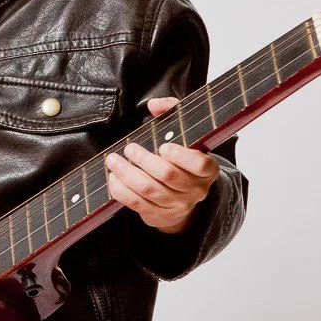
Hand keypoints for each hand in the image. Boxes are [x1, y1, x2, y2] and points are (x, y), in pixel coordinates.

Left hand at [105, 97, 219, 233]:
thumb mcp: (183, 132)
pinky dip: (121, 190)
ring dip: (127, 174)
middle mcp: (196, 189)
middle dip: (143, 160)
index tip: (163, 147)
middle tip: (129, 149)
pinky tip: (114, 178)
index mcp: (207, 169)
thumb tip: (154, 105)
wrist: (181, 195)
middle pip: (168, 175)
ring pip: (149, 190)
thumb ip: (172, 111)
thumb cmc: (180, 157)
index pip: (200, 165)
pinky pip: (137, 204)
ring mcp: (178, 205)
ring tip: (113, 160)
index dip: (181, 156)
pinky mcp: (160, 215)